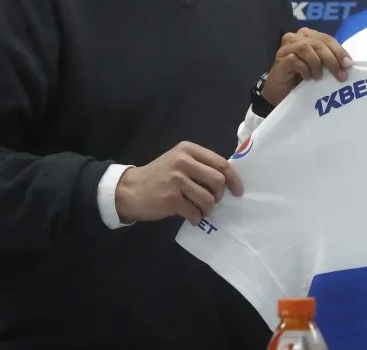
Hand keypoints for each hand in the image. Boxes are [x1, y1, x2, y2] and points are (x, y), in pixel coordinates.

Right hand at [115, 142, 243, 225]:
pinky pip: (194, 212)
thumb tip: (227, 180)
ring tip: (201, 211)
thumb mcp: (178, 161)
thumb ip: (200, 165)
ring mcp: (176, 180)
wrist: (129, 189)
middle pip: (218, 181)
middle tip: (213, 202)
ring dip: (208, 209)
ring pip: (208, 198)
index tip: (238, 191)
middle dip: (219, 195)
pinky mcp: (171, 198)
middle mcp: (183, 162)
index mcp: (188, 150)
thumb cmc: (159, 176)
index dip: (234, 179)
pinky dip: (196, 217)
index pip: (220, 163)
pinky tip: (191, 217)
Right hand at [261, 27, 352, 105]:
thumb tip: (348, 63)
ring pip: (306, 49)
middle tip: (340, 75)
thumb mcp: (320, 66)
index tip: (348, 64)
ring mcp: (286, 47)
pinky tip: (307, 78)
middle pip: (318, 43)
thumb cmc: (302, 77)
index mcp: (307, 35)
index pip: (327, 39)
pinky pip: (295, 60)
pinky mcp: (280, 59)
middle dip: (332, 59)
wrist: (282, 91)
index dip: (339, 51)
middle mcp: (295, 37)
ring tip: (319, 77)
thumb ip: (330, 59)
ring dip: (317, 65)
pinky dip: (305, 70)